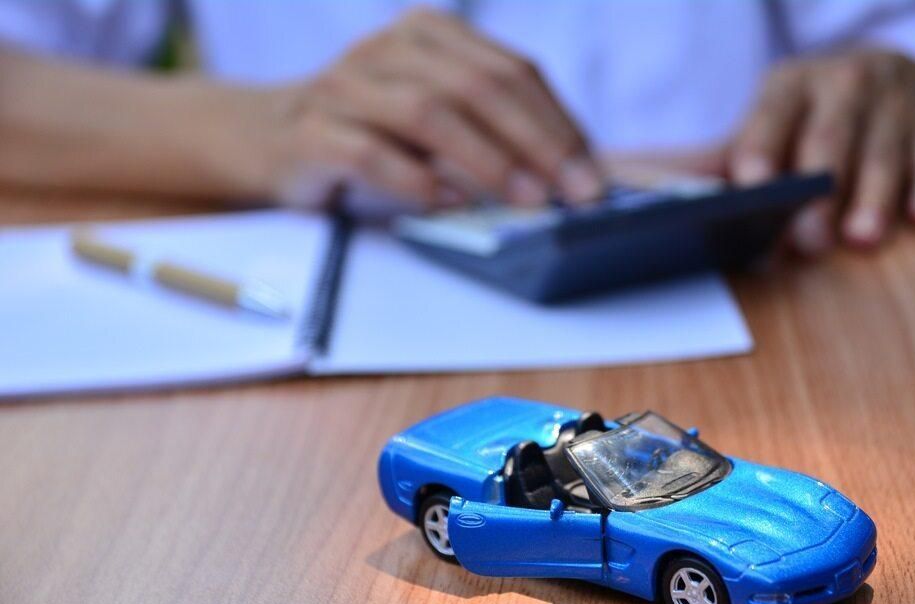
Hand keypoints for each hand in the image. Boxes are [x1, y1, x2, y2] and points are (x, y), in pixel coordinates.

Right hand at [259, 8, 602, 208]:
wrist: (268, 137)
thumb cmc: (372, 131)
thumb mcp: (435, 114)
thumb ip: (490, 127)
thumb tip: (567, 174)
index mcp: (429, 33)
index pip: (510, 71)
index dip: (557, 122)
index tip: (590, 174)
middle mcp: (387, 49)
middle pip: (477, 87)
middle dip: (534, 142)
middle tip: (571, 192)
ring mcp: (345, 87)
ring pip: (427, 113)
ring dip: (486, 160)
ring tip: (524, 199)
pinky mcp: (311, 133)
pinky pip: (368, 152)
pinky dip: (414, 179)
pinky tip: (448, 202)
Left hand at [730, 51, 914, 253]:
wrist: (890, 76)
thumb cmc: (811, 117)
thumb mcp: (772, 121)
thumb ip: (727, 158)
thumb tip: (664, 189)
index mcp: (789, 86)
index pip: (770, 120)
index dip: (761, 153)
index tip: (752, 188)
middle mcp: (843, 84)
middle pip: (827, 142)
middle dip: (817, 193)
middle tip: (808, 241)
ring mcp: (894, 101)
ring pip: (882, 155)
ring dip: (872, 200)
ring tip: (861, 239)